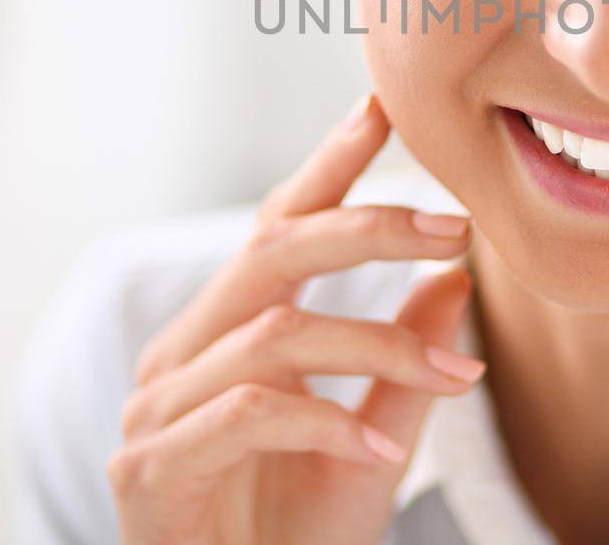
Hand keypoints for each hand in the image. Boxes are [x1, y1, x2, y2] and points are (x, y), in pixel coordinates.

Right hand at [107, 93, 484, 544]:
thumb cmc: (291, 538)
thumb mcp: (369, 446)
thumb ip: (402, 368)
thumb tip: (455, 278)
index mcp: (223, 334)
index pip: (276, 228)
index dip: (328, 165)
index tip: (381, 107)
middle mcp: (182, 355)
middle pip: (271, 252)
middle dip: (369, 227)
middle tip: (457, 227)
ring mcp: (157, 410)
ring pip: (275, 334)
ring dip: (377, 347)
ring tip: (455, 378)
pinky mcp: (151, 468)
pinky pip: (250, 414)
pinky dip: (327, 426)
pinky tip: (380, 457)